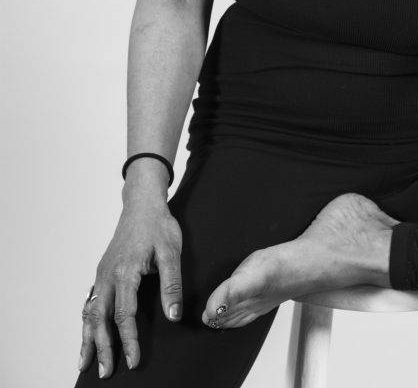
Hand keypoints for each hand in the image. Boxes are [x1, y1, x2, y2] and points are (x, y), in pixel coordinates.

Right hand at [78, 197, 182, 376]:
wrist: (142, 204)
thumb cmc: (158, 226)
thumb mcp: (171, 252)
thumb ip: (171, 285)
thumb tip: (173, 315)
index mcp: (125, 272)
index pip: (124, 315)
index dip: (129, 340)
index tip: (133, 361)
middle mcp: (108, 276)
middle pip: (99, 319)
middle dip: (102, 348)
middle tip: (105, 372)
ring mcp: (102, 274)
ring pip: (90, 313)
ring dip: (88, 339)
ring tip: (86, 363)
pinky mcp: (102, 273)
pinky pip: (90, 303)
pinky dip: (86, 323)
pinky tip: (87, 336)